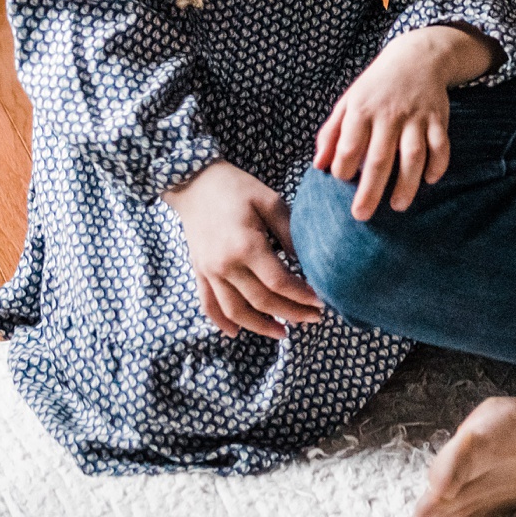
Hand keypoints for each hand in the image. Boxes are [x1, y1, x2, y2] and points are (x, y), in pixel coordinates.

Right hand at [162, 161, 323, 339]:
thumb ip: (290, 234)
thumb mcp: (270, 203)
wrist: (194, 183)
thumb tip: (310, 262)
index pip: (278, 282)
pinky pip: (208, 305)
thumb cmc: (238, 188)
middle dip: (290, 313)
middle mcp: (225, 265)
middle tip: (313, 319)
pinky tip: (237, 332)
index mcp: (246, 246)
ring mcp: (208, 272)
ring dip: (259, 326)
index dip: (301, 296)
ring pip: (235, 310)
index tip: (320, 301)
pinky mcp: (199, 272)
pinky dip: (222, 322)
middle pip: (260, 301)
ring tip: (284, 333)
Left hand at [313, 24, 494, 219]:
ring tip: (398, 207)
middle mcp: (389, 115)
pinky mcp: (438, 118)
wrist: (417, 57)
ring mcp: (415, 117)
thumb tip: (319, 166)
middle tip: (362, 215)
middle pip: (379, 158)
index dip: (342, 168)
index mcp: (361, 111)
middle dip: (370, 190)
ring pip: (412, 155)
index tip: (341, 181)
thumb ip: (330, 133)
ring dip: (406, 183)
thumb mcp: (347, 102)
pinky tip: (429, 180)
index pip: (349, 146)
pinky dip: (438, 164)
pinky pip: (441, 145)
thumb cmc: (376, 87)